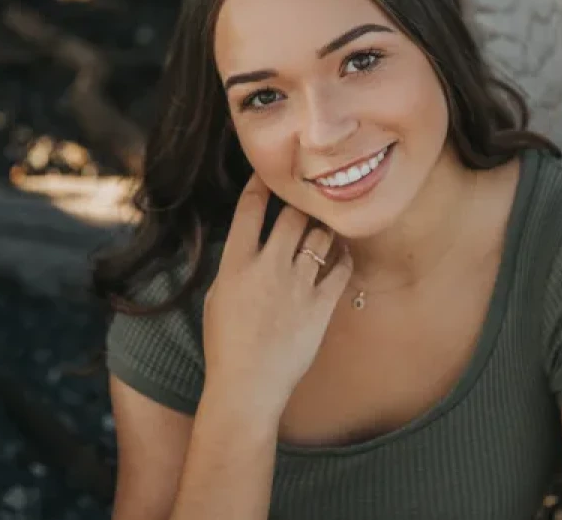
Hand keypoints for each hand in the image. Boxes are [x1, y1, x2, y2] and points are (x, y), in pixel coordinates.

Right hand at [201, 174, 352, 420]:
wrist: (248, 386)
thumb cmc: (226, 345)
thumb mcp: (219, 297)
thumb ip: (236, 265)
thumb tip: (252, 242)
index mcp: (236, 264)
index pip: (249, 208)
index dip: (261, 183)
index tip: (270, 173)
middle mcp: (268, 267)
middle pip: (294, 215)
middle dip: (302, 206)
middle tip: (308, 204)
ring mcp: (297, 286)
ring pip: (320, 236)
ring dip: (323, 230)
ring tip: (324, 231)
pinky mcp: (321, 305)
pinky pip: (341, 267)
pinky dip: (342, 257)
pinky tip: (340, 256)